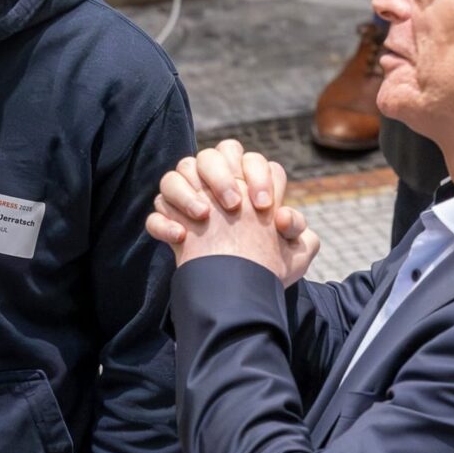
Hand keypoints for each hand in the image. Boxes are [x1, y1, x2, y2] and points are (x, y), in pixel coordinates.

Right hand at [144, 140, 318, 282]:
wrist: (241, 296)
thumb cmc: (269, 267)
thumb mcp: (295, 252)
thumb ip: (297, 228)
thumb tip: (283, 216)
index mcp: (248, 185)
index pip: (251, 160)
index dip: (259, 177)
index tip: (263, 208)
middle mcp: (215, 187)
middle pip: (209, 156)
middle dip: (221, 177)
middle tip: (234, 206)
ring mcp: (188, 203)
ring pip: (174, 176)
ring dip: (186, 192)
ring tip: (203, 217)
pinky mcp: (169, 224)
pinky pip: (156, 213)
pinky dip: (164, 222)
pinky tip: (181, 238)